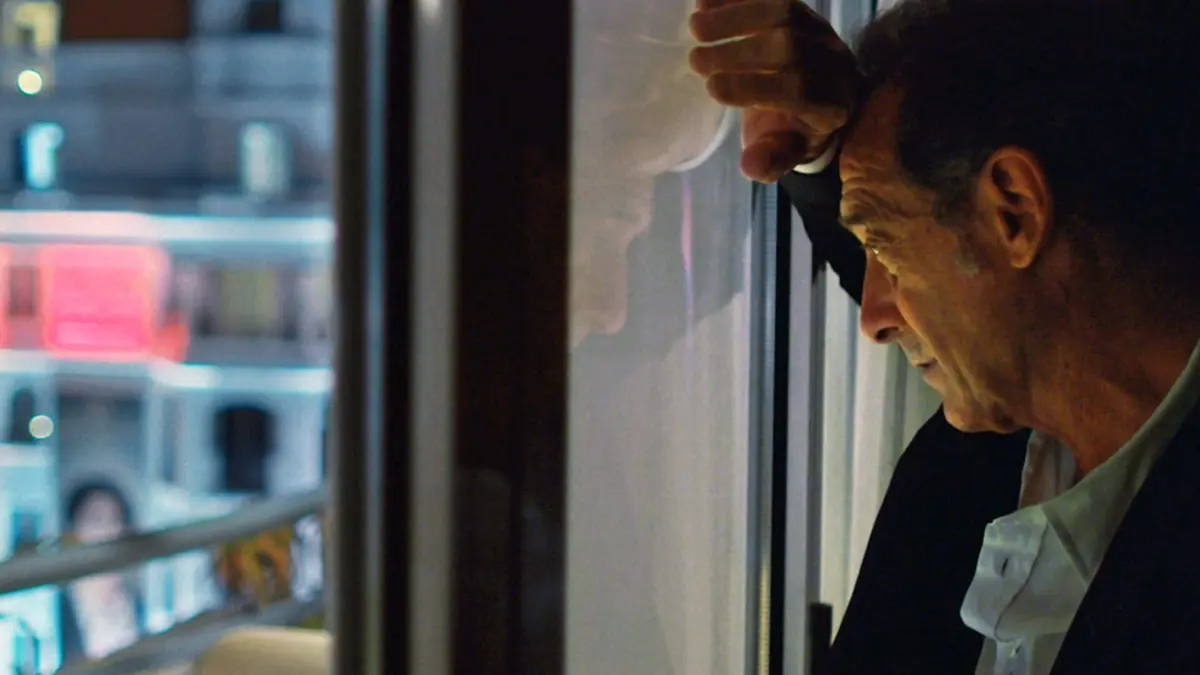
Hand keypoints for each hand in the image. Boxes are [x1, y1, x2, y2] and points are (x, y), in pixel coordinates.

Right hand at [688, 0, 860, 181]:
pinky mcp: (803, 8)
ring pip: (785, 11)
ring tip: (696, 25)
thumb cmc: (791, 128)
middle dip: (742, 52)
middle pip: (792, 48)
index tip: (713, 89)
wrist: (816, 96)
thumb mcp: (782, 152)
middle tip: (696, 60)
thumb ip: (770, 159)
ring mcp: (820, 29)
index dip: (756, 87)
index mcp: (831, 104)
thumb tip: (751, 166)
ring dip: (737, 15)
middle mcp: (833, 62)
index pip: (799, 91)